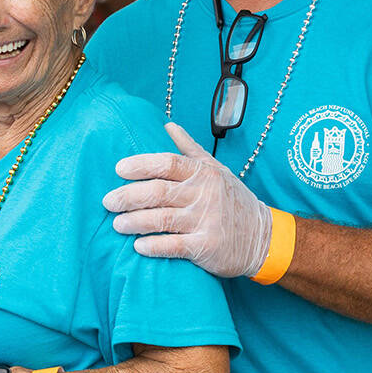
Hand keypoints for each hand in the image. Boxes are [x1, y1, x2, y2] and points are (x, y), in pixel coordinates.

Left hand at [102, 122, 272, 276]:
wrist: (264, 237)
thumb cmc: (233, 200)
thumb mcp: (216, 169)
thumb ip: (189, 149)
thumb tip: (168, 125)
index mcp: (203, 173)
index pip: (167, 163)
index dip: (141, 165)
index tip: (118, 169)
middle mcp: (204, 194)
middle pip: (158, 191)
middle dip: (128, 196)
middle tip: (108, 201)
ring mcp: (206, 221)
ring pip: (162, 218)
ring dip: (135, 221)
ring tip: (117, 224)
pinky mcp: (207, 247)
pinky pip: (174, 245)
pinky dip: (153, 246)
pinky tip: (138, 246)